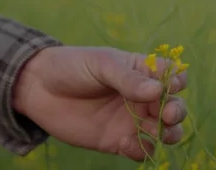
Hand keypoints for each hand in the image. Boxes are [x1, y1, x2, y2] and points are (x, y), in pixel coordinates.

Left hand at [12, 46, 187, 160]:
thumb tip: (158, 91)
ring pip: (164, 132)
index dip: (177, 82)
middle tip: (167, 115)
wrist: (38, 89)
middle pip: (174, 106)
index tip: (170, 87)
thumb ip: (128, 79)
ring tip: (157, 133)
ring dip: (168, 135)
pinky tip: (125, 144)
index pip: (172, 76)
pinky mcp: (117, 141)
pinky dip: (140, 151)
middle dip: (177, 111)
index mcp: (142, 72)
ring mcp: (132, 120)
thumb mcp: (101, 65)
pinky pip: (140, 150)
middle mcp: (142, 97)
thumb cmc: (72, 67)